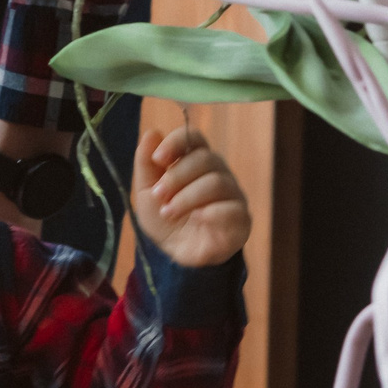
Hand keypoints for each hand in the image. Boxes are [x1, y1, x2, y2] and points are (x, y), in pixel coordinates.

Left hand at [129, 123, 250, 268]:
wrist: (177, 254)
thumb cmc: (165, 217)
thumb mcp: (146, 191)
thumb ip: (146, 163)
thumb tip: (152, 133)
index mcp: (196, 160)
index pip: (194, 137)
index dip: (176, 142)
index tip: (158, 159)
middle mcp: (219, 172)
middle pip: (205, 159)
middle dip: (176, 177)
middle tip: (158, 195)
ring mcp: (233, 194)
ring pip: (217, 183)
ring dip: (187, 198)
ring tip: (169, 212)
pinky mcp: (241, 218)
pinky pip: (231, 208)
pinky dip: (210, 212)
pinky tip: (197, 220)